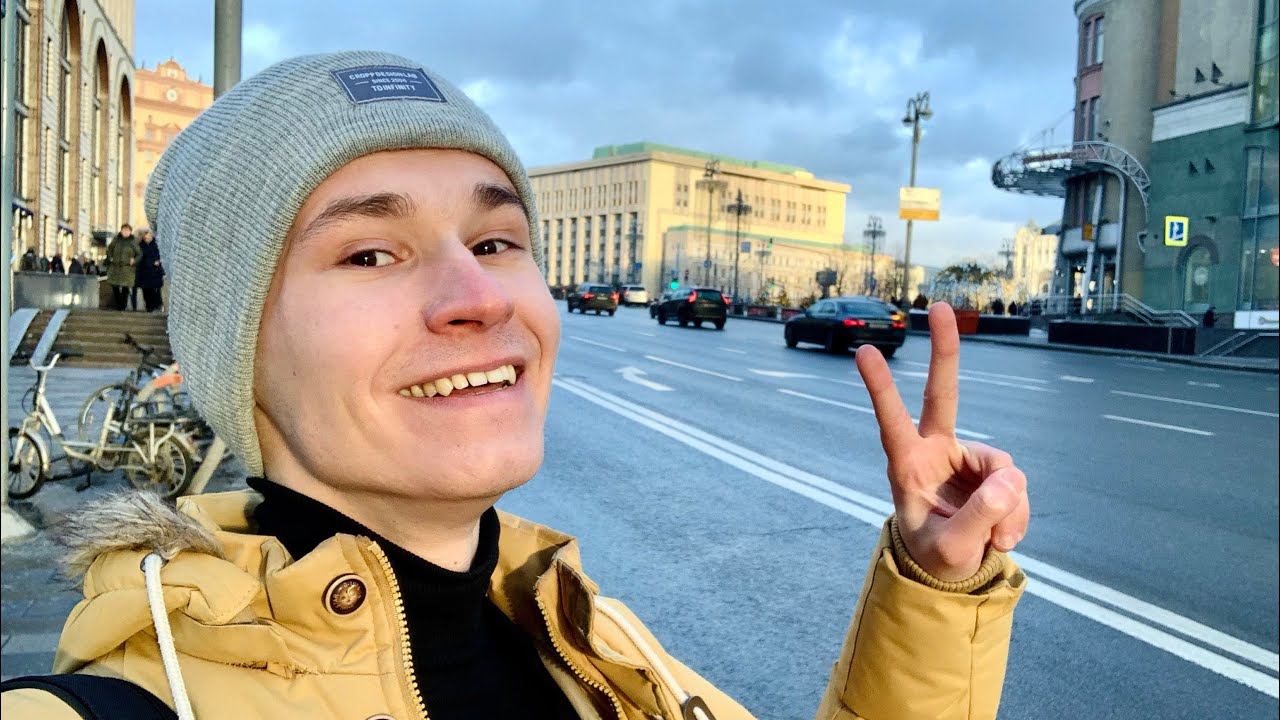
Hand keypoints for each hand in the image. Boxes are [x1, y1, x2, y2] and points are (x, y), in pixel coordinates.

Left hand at [855, 303, 1028, 581]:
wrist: (953, 569)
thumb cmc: (935, 557)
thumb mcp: (953, 549)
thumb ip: (980, 517)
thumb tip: (1011, 480)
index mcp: (907, 466)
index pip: (891, 422)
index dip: (881, 389)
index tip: (864, 352)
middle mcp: (935, 452)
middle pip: (942, 395)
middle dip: (944, 352)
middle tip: (939, 306)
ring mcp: (966, 458)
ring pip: (1004, 470)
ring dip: (1008, 509)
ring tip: (993, 540)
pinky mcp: (993, 471)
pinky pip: (1017, 487)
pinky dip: (1017, 515)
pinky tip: (1003, 537)